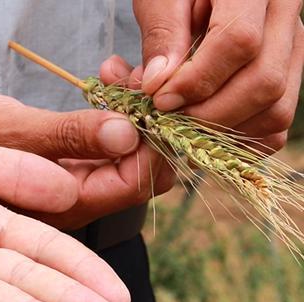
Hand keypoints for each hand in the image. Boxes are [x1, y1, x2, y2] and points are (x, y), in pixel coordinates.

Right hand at [0, 91, 174, 229]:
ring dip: (131, 108)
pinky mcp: (60, 164)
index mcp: (63, 204)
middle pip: (141, 170)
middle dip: (149, 121)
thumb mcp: (7, 130)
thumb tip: (128, 134)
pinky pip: (104, 139)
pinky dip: (112, 106)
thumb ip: (66, 137)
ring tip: (113, 69)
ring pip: (126, 151)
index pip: (137, 181)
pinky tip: (103, 77)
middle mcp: (72, 203)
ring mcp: (67, 185)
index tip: (152, 96)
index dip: (156, 140)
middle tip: (135, 76)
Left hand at [134, 0, 303, 149]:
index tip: (160, 99)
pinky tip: (206, 133)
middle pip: (264, 81)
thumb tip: (158, 84)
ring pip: (277, 108)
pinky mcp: (289, 72)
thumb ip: (162, 34)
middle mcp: (286, 15)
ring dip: (225, 130)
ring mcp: (293, 46)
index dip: (196, 80)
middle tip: (169, 119)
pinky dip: (242, 138)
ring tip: (183, 124)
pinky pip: (278, 123)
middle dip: (209, 114)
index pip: (239, 41)